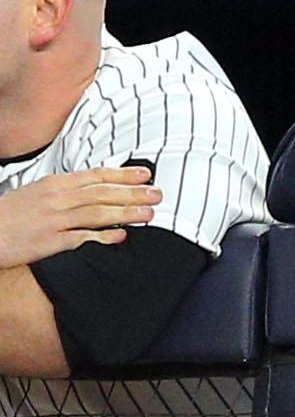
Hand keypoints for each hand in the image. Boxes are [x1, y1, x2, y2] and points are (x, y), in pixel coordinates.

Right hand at [0, 166, 159, 268]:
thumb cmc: (10, 214)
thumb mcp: (36, 193)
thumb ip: (65, 191)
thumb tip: (95, 189)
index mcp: (53, 184)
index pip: (95, 176)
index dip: (123, 174)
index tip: (146, 173)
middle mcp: (56, 199)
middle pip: (101, 193)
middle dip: (133, 193)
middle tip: (158, 193)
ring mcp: (53, 220)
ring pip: (96, 213)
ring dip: (125, 213)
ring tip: (149, 213)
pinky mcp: (48, 242)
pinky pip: (80, 238)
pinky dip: (102, 237)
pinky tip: (121, 237)